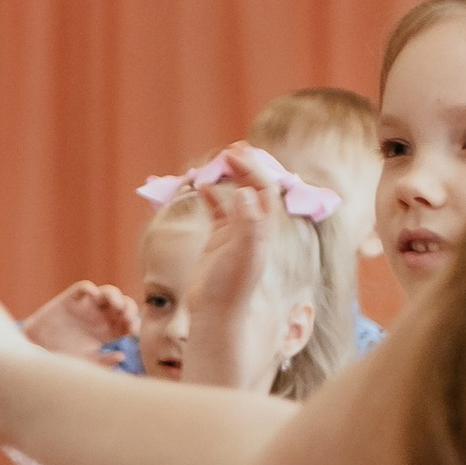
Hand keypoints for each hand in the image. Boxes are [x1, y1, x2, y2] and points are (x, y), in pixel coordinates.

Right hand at [24, 281, 138, 363]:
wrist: (37, 347)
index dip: (133, 324)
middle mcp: (101, 316)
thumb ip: (103, 360)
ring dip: (115, 296)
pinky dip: (90, 289)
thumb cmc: (63, 356)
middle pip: (123, 304)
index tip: (132, 332)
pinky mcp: (71, 299)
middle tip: (127, 317)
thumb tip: (122, 356)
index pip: (129, 322)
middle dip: (129, 308)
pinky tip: (94, 297)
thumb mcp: (86, 361)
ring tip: (116, 306)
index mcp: (109, 331)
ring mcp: (87, 306)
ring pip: (108, 292)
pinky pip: (85, 288)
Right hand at [189, 150, 293, 335]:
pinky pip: (218, 210)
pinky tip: (201, 187)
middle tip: (230, 151)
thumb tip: (245, 192)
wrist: (216, 313)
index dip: (251, 169)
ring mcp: (236, 234)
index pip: (263, 189)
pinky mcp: (219, 241)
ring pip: (234, 197)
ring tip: (215, 164)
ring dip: (227, 179)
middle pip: (252, 189)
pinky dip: (211, 196)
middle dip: (244, 168)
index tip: (233, 155)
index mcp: (264, 229)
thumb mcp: (243, 255)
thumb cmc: (231, 287)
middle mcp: (253, 228)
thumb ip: (248, 223)